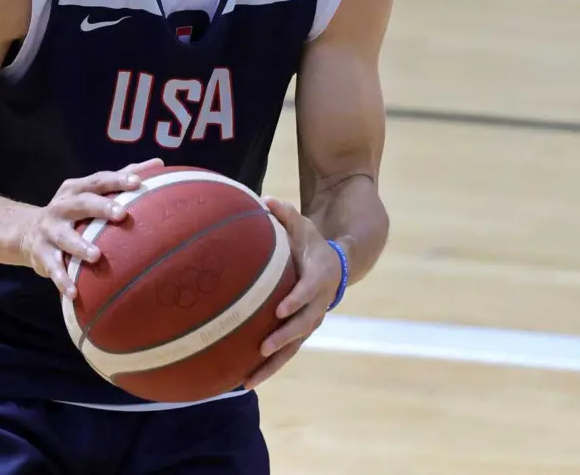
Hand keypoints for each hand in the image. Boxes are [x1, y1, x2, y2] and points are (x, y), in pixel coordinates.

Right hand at [19, 158, 164, 297]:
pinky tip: (74, 293)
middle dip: (100, 208)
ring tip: (96, 256)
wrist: (27, 232)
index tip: (137, 182)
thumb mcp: (90, 193)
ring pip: (64, 237)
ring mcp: (50, 230)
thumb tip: (158, 163)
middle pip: (81, 204)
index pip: (98, 181)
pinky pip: (52, 267)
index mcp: (76, 189)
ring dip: (79, 246)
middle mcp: (61, 207)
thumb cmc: (74, 211)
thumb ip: (121, 179)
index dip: (116, 180)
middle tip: (121, 214)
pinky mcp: (42, 254)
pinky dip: (62, 280)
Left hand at [244, 197, 343, 389]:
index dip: (297, 300)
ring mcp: (310, 320)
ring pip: (294, 347)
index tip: (280, 309)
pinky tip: (244, 380)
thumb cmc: (311, 243)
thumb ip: (286, 214)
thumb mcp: (303, 225)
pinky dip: (268, 367)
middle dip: (284, 338)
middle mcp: (318, 303)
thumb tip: (265, 198)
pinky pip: (286, 353)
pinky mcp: (300, 332)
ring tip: (249, 379)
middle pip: (303, 325)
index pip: (309, 289)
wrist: (335, 265)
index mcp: (319, 275)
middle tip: (264, 347)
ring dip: (274, 364)